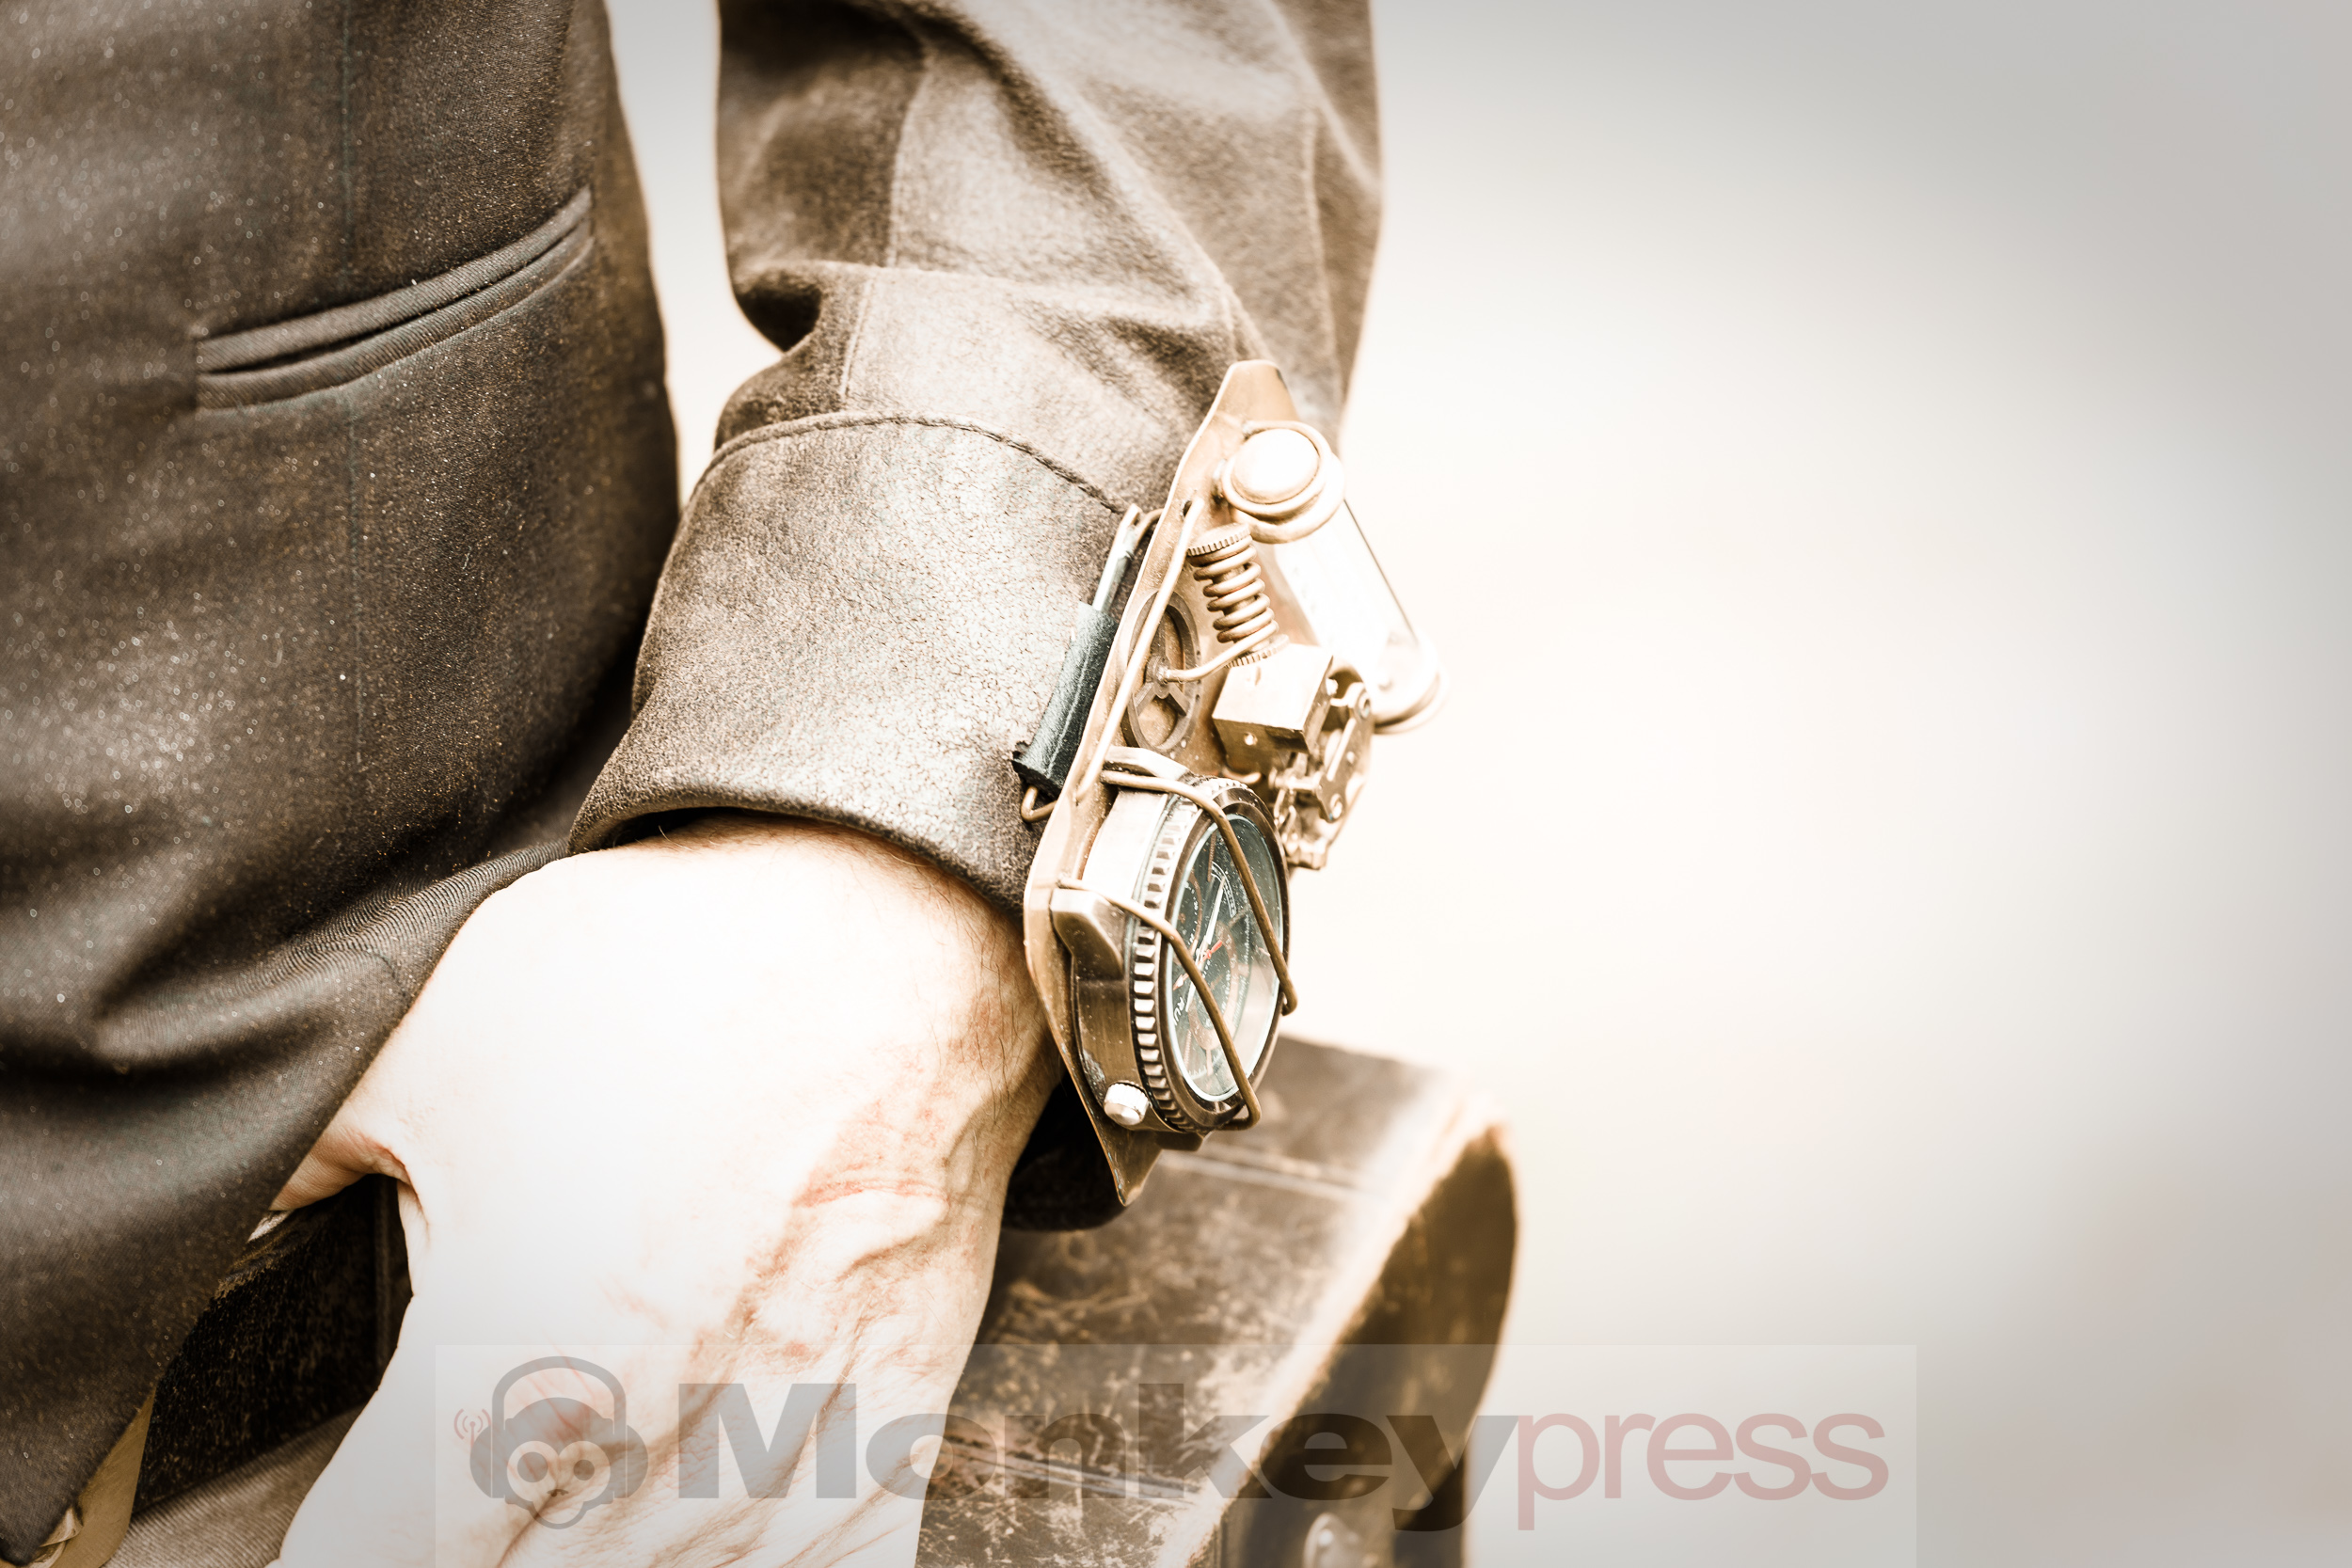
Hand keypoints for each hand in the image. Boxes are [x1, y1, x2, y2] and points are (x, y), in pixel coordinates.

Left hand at [268, 814, 1055, 1566]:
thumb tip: (227, 1214)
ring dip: (601, 1562)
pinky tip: (715, 1543)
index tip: (343, 1509)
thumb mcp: (428, 1044)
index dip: (330, 1552)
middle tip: (453, 1494)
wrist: (895, 932)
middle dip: (465, 1552)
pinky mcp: (893, 1430)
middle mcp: (646, 1445)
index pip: (366, 1564)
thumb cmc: (671, 980)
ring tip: (562, 1512)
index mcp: (507, 1365)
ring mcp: (785, 1453)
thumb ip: (297, 1162)